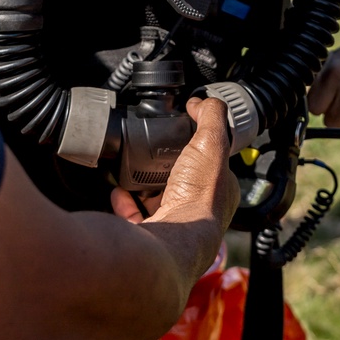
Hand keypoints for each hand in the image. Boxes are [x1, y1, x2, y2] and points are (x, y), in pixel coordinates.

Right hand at [111, 97, 238, 238]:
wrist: (173, 237)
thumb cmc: (198, 197)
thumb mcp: (212, 142)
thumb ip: (210, 117)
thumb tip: (202, 102)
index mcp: (220, 191)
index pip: (212, 164)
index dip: (201, 147)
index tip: (185, 134)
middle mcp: (199, 211)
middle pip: (182, 182)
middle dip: (168, 168)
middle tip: (155, 151)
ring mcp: (174, 224)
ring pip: (159, 200)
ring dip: (146, 184)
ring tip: (136, 167)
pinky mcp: (149, 234)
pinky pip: (134, 215)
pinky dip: (125, 202)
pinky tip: (120, 190)